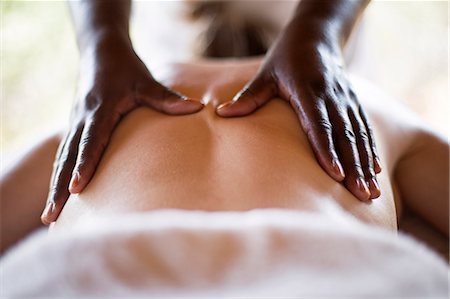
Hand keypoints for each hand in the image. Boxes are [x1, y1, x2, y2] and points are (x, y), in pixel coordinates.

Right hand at [41, 35, 202, 223]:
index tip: (76, 188)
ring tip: (48, 216)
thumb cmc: (126, 67)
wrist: (100, 50)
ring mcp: (75, 123)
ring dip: (54, 187)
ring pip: (61, 159)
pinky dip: (59, 175)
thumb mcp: (146, 81)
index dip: (84, 165)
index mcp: (99, 109)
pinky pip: (64, 154)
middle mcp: (82, 118)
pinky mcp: (75, 125)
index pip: (91, 141)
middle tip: (50, 217)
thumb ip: (167, 98)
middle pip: (68, 158)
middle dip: (59, 188)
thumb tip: (198, 108)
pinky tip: (58, 193)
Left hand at [216, 21, 380, 200]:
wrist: (317, 36)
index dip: (327, 149)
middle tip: (361, 195)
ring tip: (370, 192)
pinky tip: (375, 170)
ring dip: (365, 164)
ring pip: (358, 135)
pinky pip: (364, 128)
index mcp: (309, 89)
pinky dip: (370, 150)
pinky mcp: (354, 101)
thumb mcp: (267, 73)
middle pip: (344, 135)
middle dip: (354, 167)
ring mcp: (346, 99)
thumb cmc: (287, 57)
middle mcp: (332, 95)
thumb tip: (222, 113)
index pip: (319, 124)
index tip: (334, 175)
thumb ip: (250, 96)